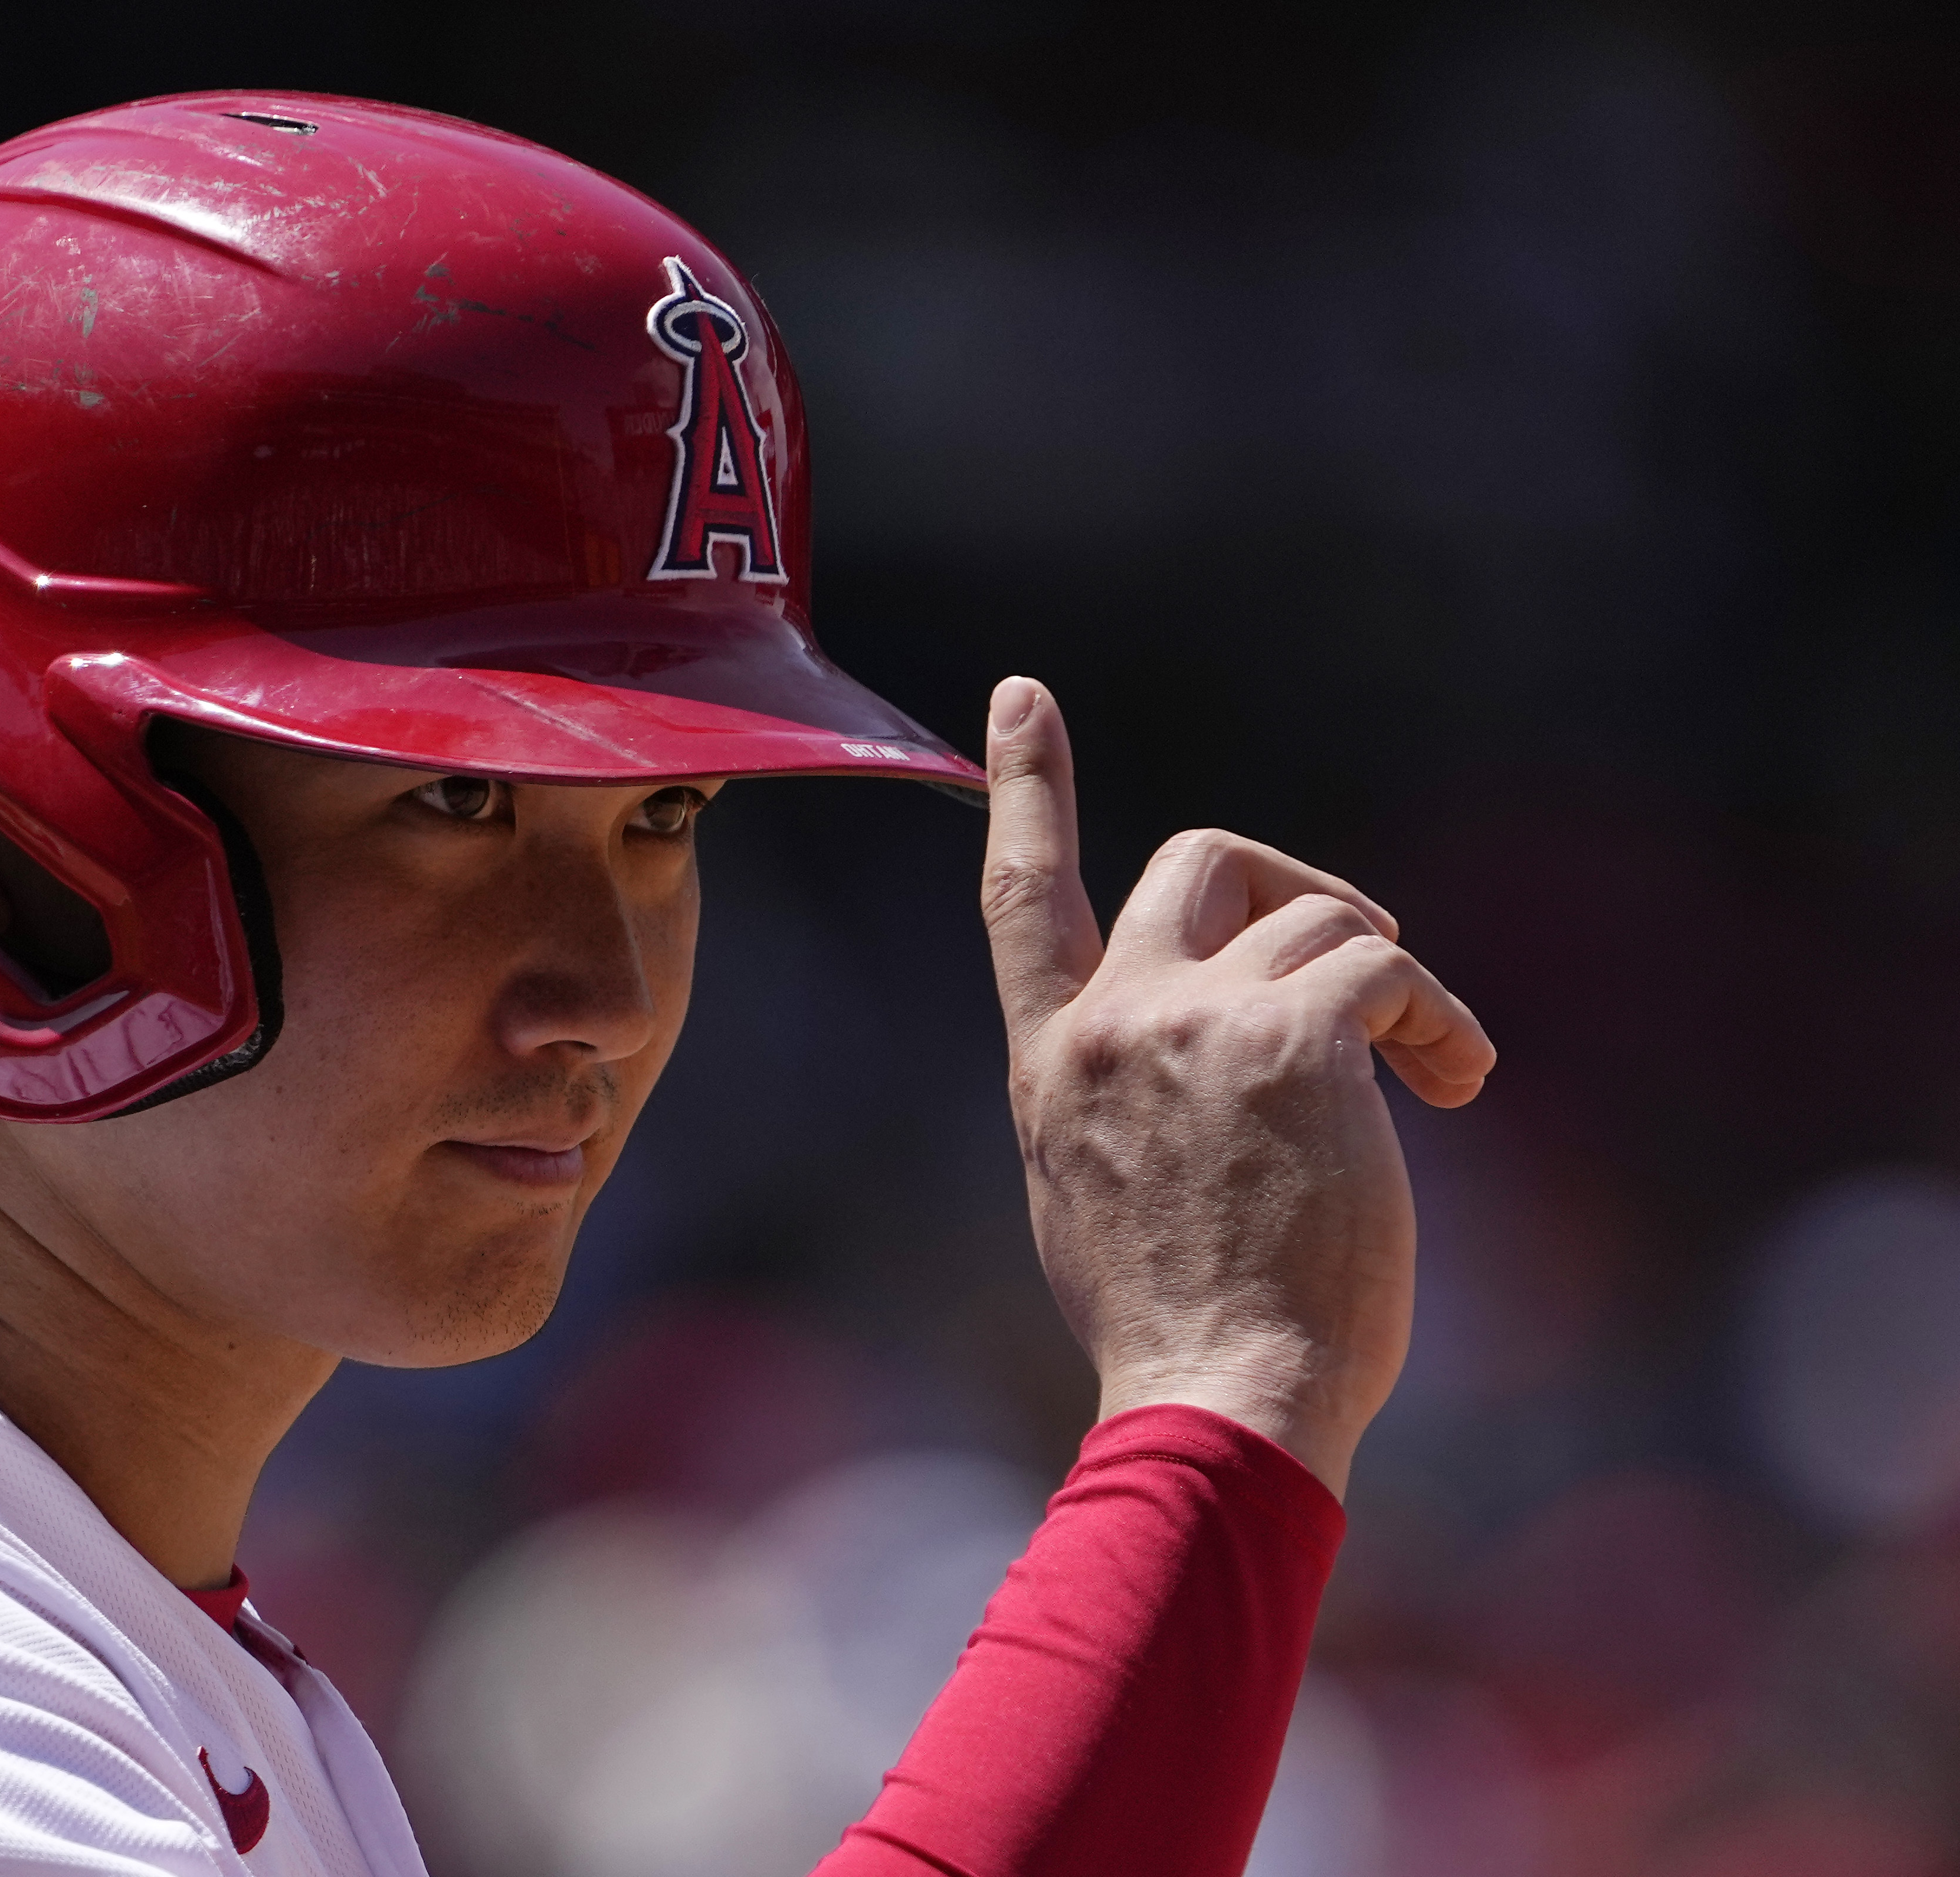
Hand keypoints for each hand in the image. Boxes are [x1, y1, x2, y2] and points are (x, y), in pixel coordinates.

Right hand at [979, 678, 1493, 1497]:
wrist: (1216, 1399)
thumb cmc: (1176, 1328)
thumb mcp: (1096, 1190)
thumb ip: (1126, 1092)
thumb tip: (1206, 1055)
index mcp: (1053, 1062)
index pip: (1018, 893)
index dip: (1022, 785)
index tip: (1020, 697)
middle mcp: (1113, 1022)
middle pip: (1198, 860)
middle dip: (1292, 881)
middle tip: (1364, 954)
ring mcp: (1197, 1023)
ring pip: (1321, 918)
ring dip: (1392, 982)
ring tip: (1439, 1072)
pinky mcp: (1296, 1041)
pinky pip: (1386, 969)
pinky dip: (1438, 1017)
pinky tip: (1457, 1085)